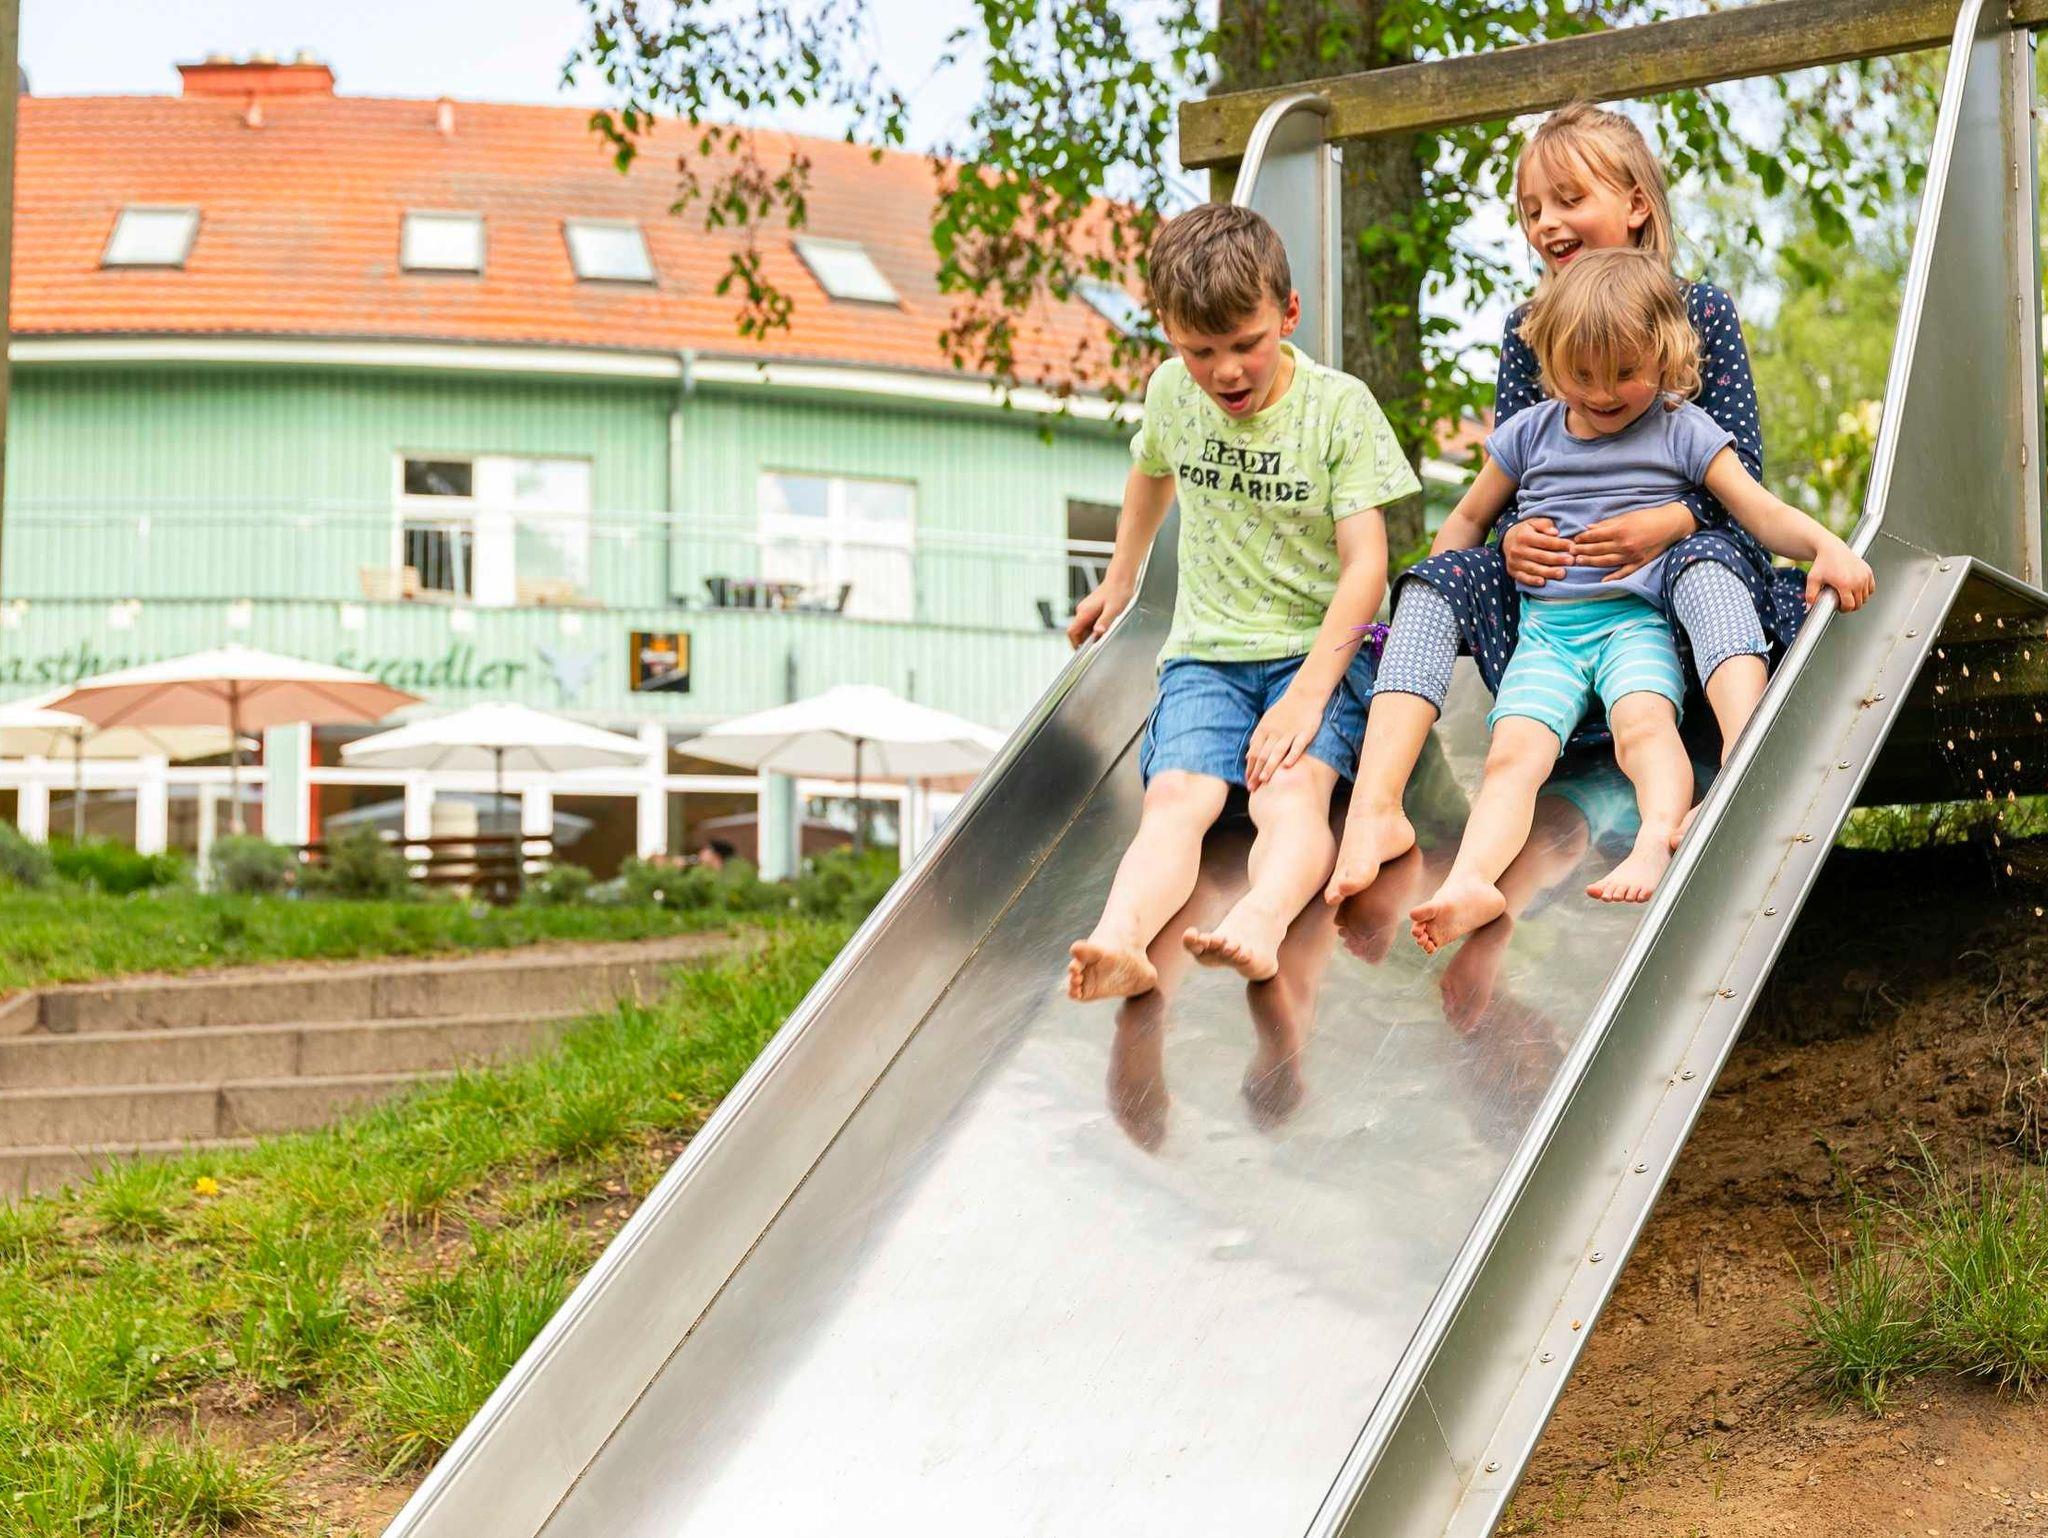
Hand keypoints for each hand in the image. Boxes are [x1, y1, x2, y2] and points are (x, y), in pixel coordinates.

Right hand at [1066, 576, 1135, 647]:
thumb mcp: (1114, 609)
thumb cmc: (1118, 591)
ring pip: (1084, 628)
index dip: (1075, 644)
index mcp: (1084, 612)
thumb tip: (1098, 632)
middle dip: (1086, 640)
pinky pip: (1090, 622)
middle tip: (1099, 644)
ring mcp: (1086, 609)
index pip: (1072, 632)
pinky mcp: (1091, 608)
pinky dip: (1096, 628)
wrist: (1121, 578)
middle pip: (1077, 632)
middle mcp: (1082, 610)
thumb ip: (1105, 621)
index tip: (1083, 652)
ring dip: (1092, 634)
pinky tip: (1107, 626)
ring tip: (1106, 634)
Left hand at [1246, 686, 1325, 789]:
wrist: (1304, 695)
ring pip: (1277, 752)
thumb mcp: (1266, 721)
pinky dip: (1291, 756)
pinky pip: (1297, 746)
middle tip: (1252, 788)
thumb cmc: (1284, 710)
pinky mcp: (1305, 732)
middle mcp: (1275, 732)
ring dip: (1269, 767)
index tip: (1247, 782)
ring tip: (1264, 781)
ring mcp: (1290, 732)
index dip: (1249, 768)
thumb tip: (1247, 756)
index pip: (1254, 752)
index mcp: (1264, 730)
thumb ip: (1257, 738)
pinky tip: (1286, 767)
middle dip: (1256, 773)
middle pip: (1263, 755)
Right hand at [1501, 517, 1572, 586]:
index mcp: (1524, 536)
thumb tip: (1555, 532)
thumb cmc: (1527, 531)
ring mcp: (1514, 562)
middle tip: (1571, 561)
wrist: (1507, 539)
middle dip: (1557, 559)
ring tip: (1562, 573)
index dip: (1559, 544)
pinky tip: (1542, 582)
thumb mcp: (1534, 523)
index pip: (1545, 541)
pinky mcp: (1512, 571)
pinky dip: (1532, 581)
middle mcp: (1518, 549)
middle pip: (1540, 556)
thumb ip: (1545, 525)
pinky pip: (1523, 577)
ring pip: (1533, 568)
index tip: (1572, 546)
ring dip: (1548, 572)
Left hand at [1575, 501, 1695, 582]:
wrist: (1671, 524)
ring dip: (1590, 562)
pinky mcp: (1639, 562)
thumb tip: (1588, 528)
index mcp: (1620, 530)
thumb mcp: (1626, 516)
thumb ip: (1607, 524)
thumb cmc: (1648, 517)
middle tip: (1570, 552)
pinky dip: (1613, 577)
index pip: (1595, 536)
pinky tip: (1602, 581)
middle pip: (1597, 549)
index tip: (1574, 539)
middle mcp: (1624, 544)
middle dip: (1582, 550)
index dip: (1583, 538)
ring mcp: (1632, 555)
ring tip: (1579, 562)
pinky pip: (1624, 572)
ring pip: (1606, 561)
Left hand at [1806, 539, 1874, 611]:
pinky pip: (1871, 588)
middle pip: (1859, 603)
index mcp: (1845, 583)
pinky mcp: (1868, 571)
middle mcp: (1857, 580)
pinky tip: (1856, 589)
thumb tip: (1808, 608)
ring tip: (1848, 595)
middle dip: (1850, 605)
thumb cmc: (1822, 563)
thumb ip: (1810, 595)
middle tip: (1842, 601)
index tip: (1838, 606)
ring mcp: (1864, 575)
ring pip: (1866, 597)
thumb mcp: (1813, 579)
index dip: (1843, 609)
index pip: (1849, 605)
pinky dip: (1866, 591)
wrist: (1832, 549)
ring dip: (1858, 599)